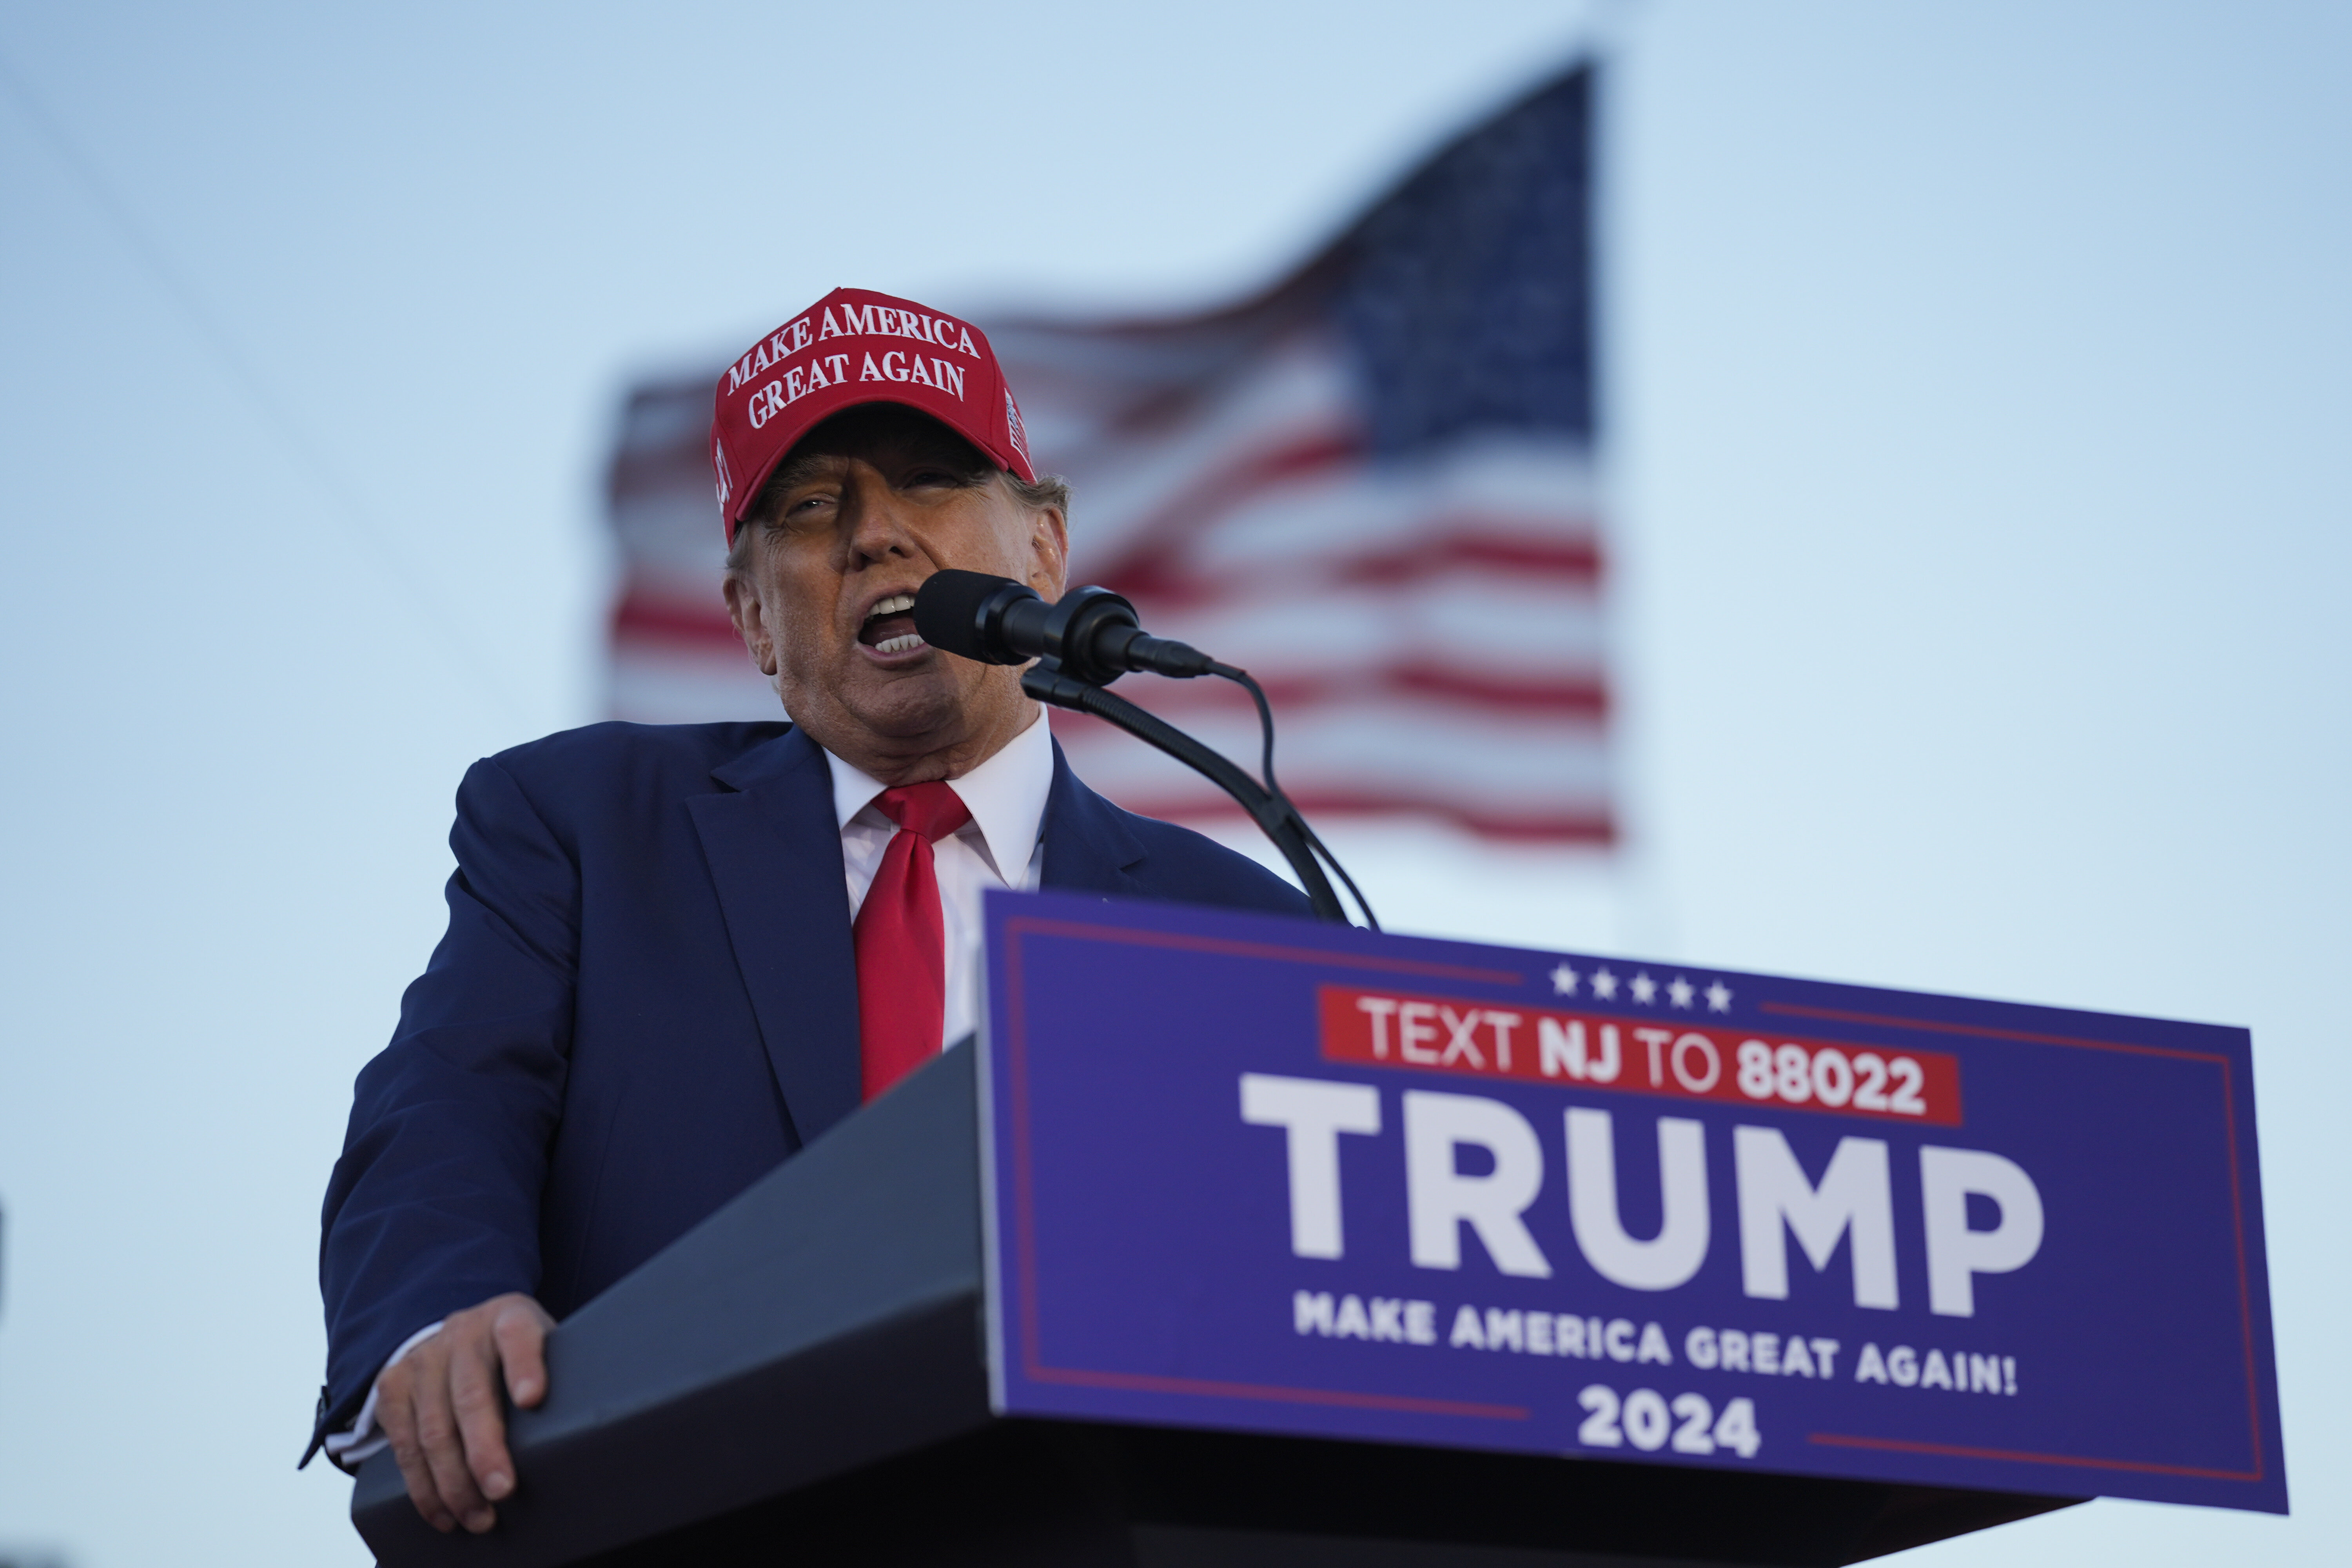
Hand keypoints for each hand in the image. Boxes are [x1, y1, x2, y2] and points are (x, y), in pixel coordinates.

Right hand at [376, 1292, 555, 1532]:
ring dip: (454, 1482)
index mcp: (509, 1317)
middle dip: (485, 1450)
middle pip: (471, 1395)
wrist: (460, 1332)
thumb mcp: (544, 1345)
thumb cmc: (516, 1353)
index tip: (532, 1399)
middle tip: (502, 1491)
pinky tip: (442, 1510)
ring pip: (433, 1428)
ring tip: (477, 1516)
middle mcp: (464, 1333)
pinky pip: (404, 1443)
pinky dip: (422, 1485)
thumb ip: (558, 1374)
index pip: (518, 1335)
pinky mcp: (393, 1385)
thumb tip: (581, 1431)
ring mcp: (424, 1358)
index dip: (525, 1366)